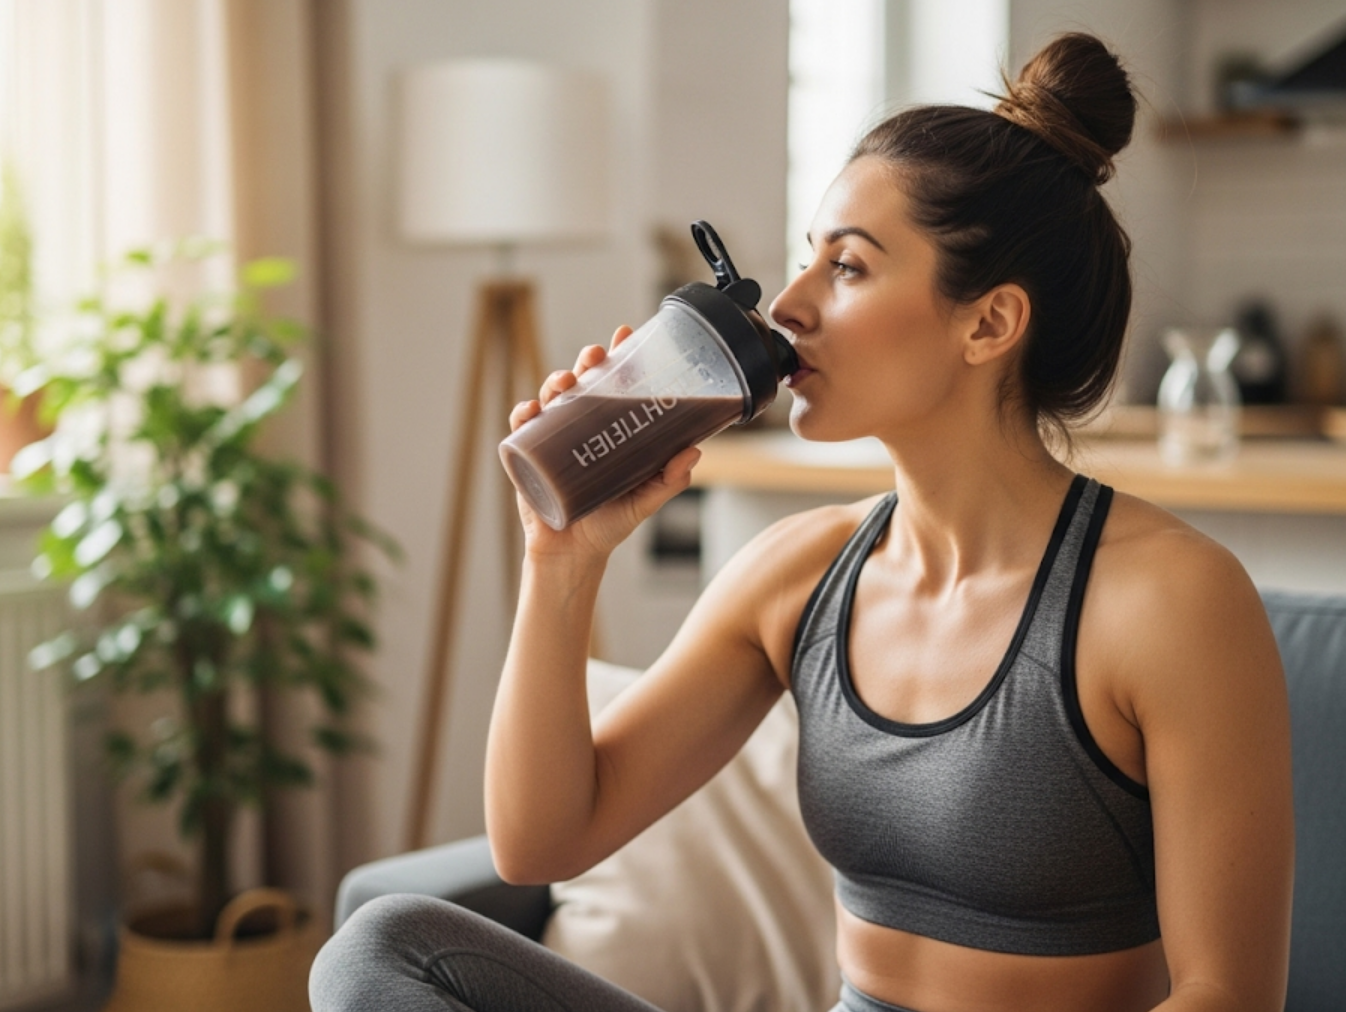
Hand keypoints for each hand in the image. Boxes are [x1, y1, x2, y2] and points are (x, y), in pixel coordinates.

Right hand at [508, 326, 700, 558]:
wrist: (574, 556)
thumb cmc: (609, 524)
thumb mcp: (645, 499)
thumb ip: (670, 479)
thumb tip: (694, 452)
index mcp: (606, 429)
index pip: (613, 385)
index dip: (618, 357)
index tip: (626, 333)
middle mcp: (578, 428)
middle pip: (579, 384)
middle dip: (585, 363)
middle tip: (595, 355)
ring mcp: (551, 440)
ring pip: (549, 399)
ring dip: (553, 382)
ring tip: (565, 383)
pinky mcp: (527, 458)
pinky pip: (521, 430)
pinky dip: (523, 415)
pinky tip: (530, 411)